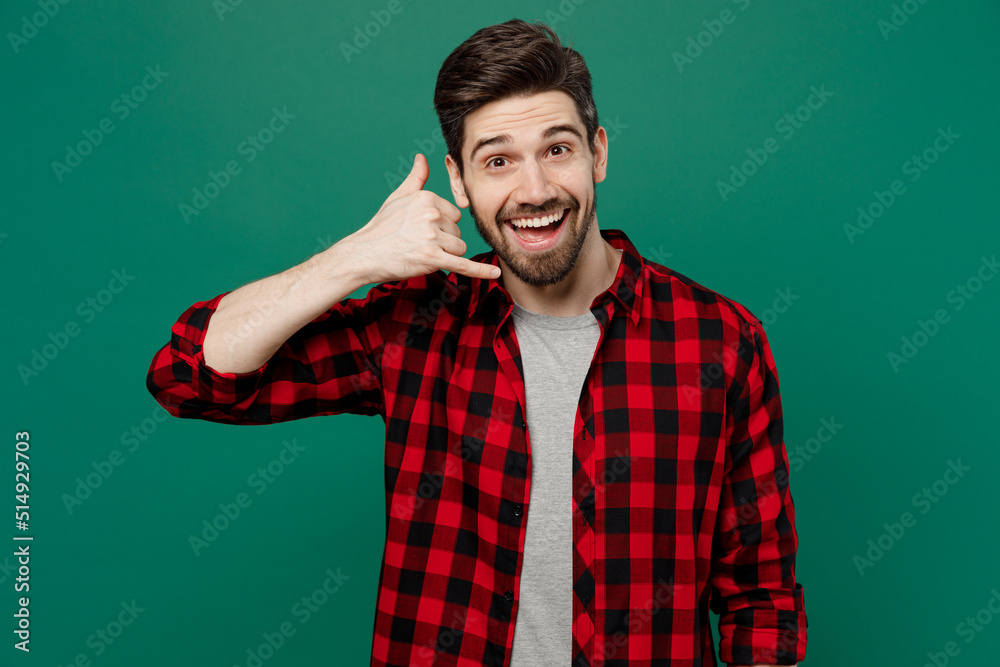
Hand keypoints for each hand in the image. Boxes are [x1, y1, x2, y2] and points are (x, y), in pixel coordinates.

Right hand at [344, 153, 499, 284]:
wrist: (364, 254)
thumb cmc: (382, 227)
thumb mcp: (398, 198)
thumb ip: (416, 178)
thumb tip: (422, 158)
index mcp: (427, 198)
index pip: (454, 215)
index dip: (442, 226)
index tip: (422, 230)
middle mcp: (430, 214)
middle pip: (457, 232)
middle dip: (444, 241)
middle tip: (418, 243)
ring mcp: (431, 237)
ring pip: (459, 248)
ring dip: (445, 255)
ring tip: (420, 253)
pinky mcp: (431, 258)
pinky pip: (462, 264)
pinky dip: (479, 271)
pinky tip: (495, 274)